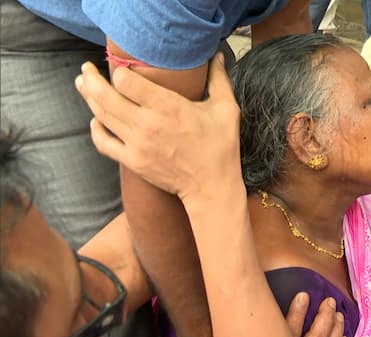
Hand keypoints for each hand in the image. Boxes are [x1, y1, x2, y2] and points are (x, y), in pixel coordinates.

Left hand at [74, 54, 241, 202]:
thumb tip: (216, 55)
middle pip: (105, 95)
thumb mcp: (226, 109)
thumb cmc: (221, 147)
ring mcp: (137, 144)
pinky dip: (95, 128)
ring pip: (101, 115)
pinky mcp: (133, 161)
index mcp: (168, 107)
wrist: (212, 186)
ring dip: (89, 97)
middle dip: (91, 78)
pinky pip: (103, 142)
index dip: (119, 71)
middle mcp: (147, 124)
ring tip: (83, 84)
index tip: (122, 67)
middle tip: (87, 68)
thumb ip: (219, 79)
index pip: (126, 81)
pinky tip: (96, 119)